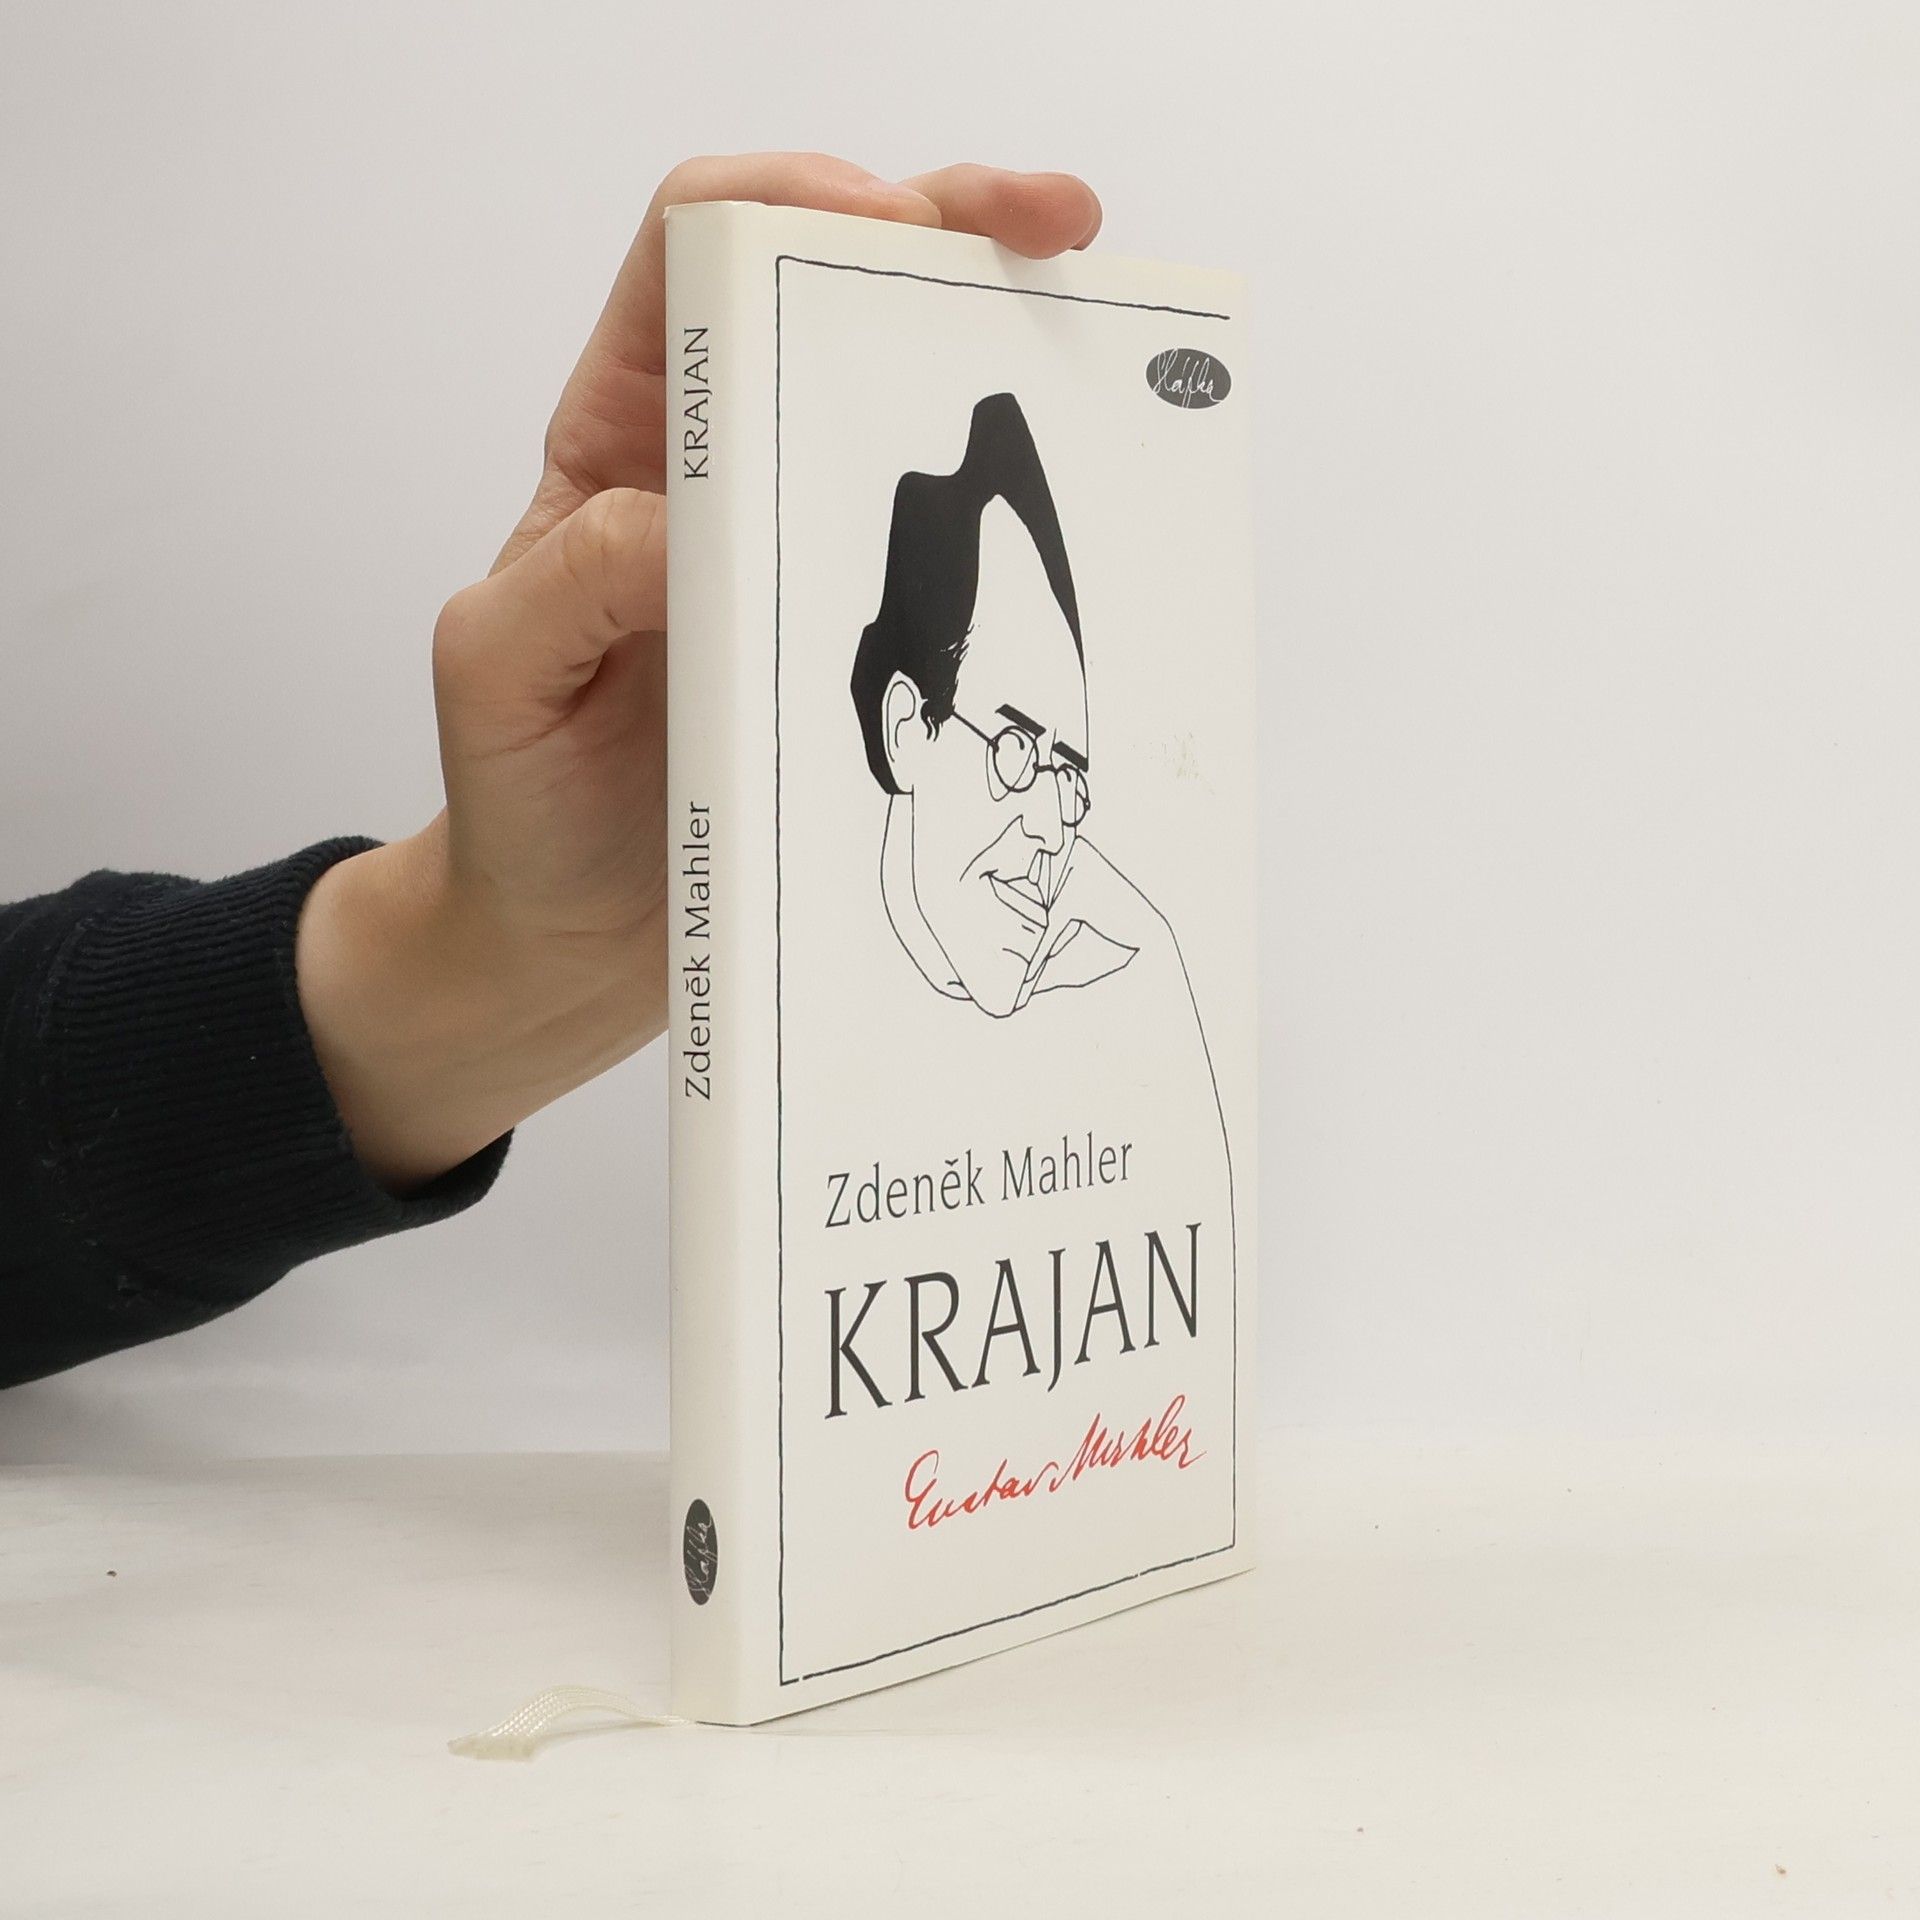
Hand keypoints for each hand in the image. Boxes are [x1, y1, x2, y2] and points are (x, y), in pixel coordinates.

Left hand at [296, 154, 1103, 1189]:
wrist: (566, 941)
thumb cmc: (516, 800)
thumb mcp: (502, 670)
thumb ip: (583, 575)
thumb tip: (702, 519)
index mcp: (621, 445)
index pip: (692, 251)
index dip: (786, 198)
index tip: (884, 215)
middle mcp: (721, 478)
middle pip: (828, 298)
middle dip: (947, 230)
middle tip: (1052, 231)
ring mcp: (801, 561)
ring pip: (907, 418)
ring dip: (1000, 361)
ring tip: (1092, 343)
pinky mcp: (865, 650)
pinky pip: (949, 565)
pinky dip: (1017, 526)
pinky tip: (1077, 512)